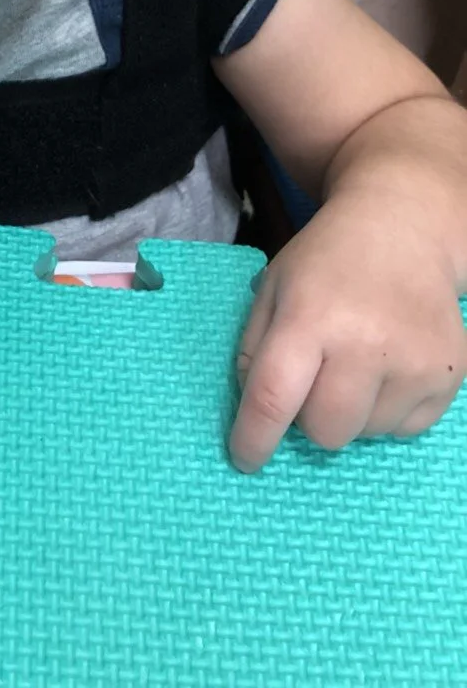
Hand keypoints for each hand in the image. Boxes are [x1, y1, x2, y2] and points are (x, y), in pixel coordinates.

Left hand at [229, 183, 466, 471]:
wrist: (403, 230)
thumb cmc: (326, 261)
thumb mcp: (274, 287)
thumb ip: (253, 347)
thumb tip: (255, 412)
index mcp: (309, 318)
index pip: (273, 398)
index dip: (253, 438)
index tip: (244, 459)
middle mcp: (365, 344)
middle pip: (325, 431)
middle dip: (308, 418)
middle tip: (312, 380)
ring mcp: (414, 362)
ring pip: (365, 434)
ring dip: (351, 412)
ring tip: (355, 362)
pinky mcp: (449, 375)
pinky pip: (405, 429)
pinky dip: (388, 410)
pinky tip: (386, 367)